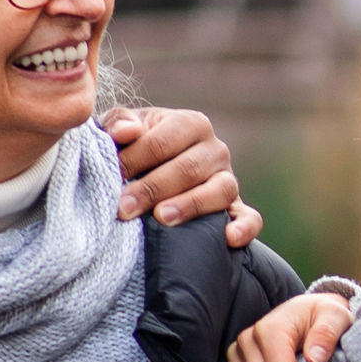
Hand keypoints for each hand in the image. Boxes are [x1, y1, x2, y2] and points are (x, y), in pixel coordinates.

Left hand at [108, 106, 258, 245]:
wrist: (153, 172)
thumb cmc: (135, 149)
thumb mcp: (123, 130)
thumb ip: (119, 123)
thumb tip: (126, 132)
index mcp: (191, 123)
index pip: (162, 142)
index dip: (133, 160)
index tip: (110, 177)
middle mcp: (216, 149)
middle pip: (187, 168)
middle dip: (152, 189)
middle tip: (123, 208)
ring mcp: (229, 179)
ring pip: (220, 190)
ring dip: (191, 205)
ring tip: (162, 218)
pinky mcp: (237, 208)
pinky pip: (250, 217)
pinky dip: (244, 227)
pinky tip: (229, 238)